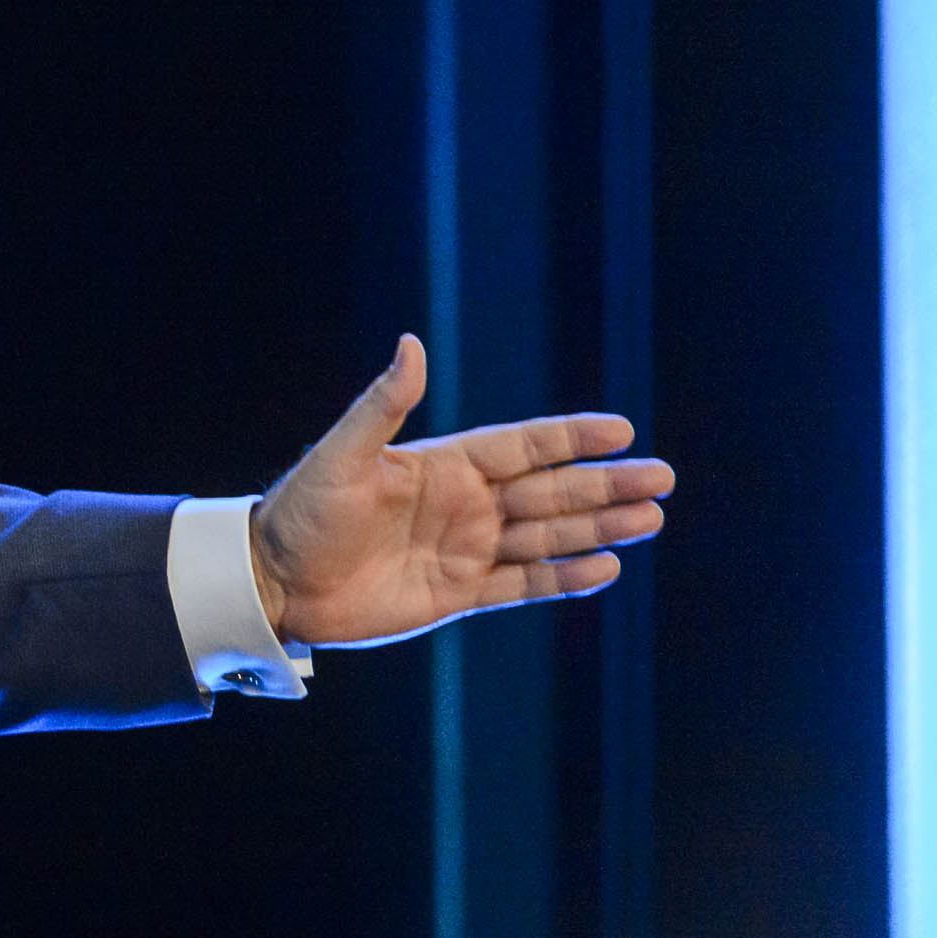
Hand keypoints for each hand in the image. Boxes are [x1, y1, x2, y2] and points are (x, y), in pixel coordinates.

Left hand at [250, 333, 675, 647]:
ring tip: (650, 518)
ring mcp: (464, 549)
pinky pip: (522, 583)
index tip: (622, 428)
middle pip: (550, 490)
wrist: (274, 581)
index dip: (571, 437)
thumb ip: (383, 405)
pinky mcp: (456, 593)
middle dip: (605, 484)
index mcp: (442, 466)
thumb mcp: (341, 455)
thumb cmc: (302, 512)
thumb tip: (411, 344)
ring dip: (598, 528)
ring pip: (547, 535)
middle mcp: (463, 505)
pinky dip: (563, 576)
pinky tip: (605, 569)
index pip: (522, 446)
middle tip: (663, 478)